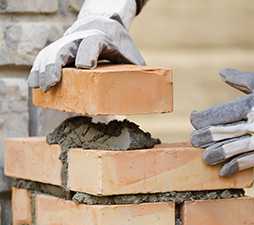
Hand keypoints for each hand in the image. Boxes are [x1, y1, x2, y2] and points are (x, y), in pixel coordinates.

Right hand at [28, 16, 144, 90]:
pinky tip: (33, 84)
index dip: (88, 54)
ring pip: (51, 53)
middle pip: (65, 48)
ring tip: (40, 87)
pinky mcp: (59, 49)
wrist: (104, 25)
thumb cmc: (120, 46)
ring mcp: (68, 43)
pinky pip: (46, 58)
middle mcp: (81, 38)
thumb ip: (137, 72)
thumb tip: (147, 97)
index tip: (84, 66)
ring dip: (44, 70)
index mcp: (102, 38)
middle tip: (53, 82)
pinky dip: (38, 70)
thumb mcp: (131, 56)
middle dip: (58, 65)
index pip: (92, 43)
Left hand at [191, 69, 253, 176]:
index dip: (202, 118)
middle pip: (222, 133)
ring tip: (204, 158)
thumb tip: (220, 72)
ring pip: (232, 150)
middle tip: (192, 141)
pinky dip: (234, 167)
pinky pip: (248, 162)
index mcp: (251, 105)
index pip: (220, 114)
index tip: (194, 119)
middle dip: (204, 138)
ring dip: (215, 155)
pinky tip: (223, 171)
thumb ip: (240, 78)